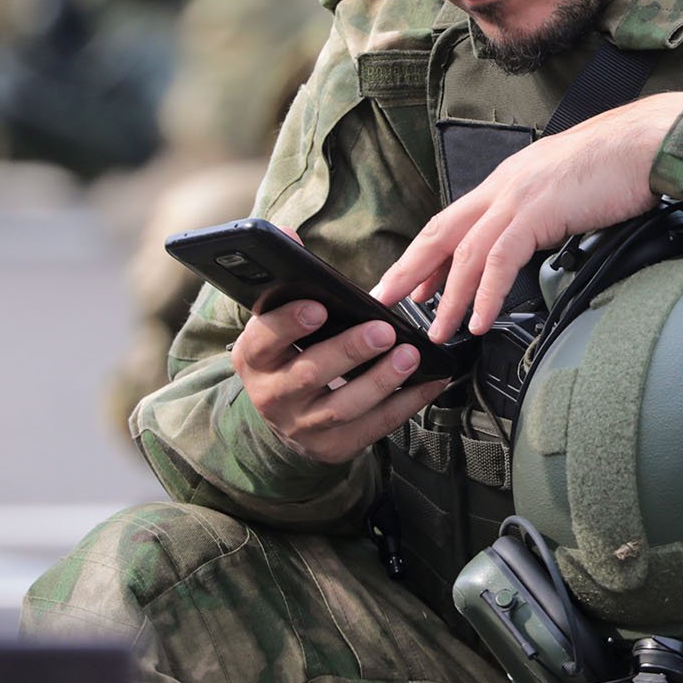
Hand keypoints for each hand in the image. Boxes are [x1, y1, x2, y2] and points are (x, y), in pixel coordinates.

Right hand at [231, 299, 449, 463]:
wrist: (285, 419)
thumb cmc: (288, 356)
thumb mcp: (276, 324)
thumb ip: (287, 280)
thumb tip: (290, 234)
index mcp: (254, 358)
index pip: (264, 339)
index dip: (289, 323)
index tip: (319, 306)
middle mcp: (272, 395)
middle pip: (309, 374)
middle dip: (348, 351)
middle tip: (383, 330)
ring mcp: (302, 426)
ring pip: (343, 406)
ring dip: (381, 380)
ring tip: (410, 355)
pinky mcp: (333, 448)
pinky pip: (373, 428)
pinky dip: (404, 404)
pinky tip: (428, 381)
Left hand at [374, 91, 682, 340]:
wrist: (648, 143)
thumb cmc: (620, 166)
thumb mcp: (567, 189)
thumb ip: (544, 212)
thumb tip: (539, 238)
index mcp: (510, 180)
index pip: (455, 220)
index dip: (428, 254)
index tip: (411, 284)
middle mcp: (504, 185)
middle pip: (441, 230)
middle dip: (409, 269)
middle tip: (385, 301)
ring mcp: (518, 196)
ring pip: (465, 252)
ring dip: (447, 297)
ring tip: (437, 331)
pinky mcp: (537, 210)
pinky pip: (500, 259)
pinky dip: (484, 293)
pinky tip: (478, 320)